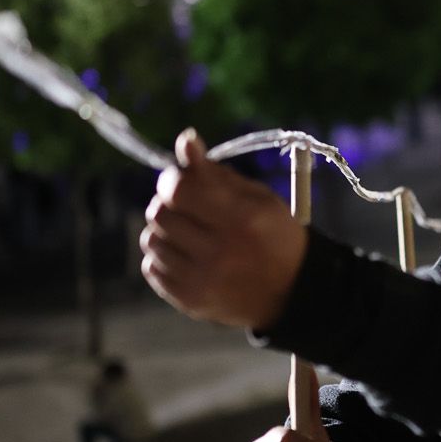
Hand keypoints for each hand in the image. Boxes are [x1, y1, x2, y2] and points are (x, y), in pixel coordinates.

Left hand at [141, 129, 307, 329]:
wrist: (290, 293)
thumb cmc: (274, 236)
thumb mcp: (257, 197)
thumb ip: (217, 172)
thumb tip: (185, 141)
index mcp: (241, 220)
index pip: (178, 190)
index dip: (172, 179)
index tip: (181, 180)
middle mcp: (219, 252)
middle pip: (158, 214)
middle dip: (167, 203)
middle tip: (187, 207)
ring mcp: (202, 280)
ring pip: (150, 241)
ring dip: (164, 231)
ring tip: (189, 233)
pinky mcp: (189, 300)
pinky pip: (151, 268)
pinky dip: (163, 257)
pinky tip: (187, 256)